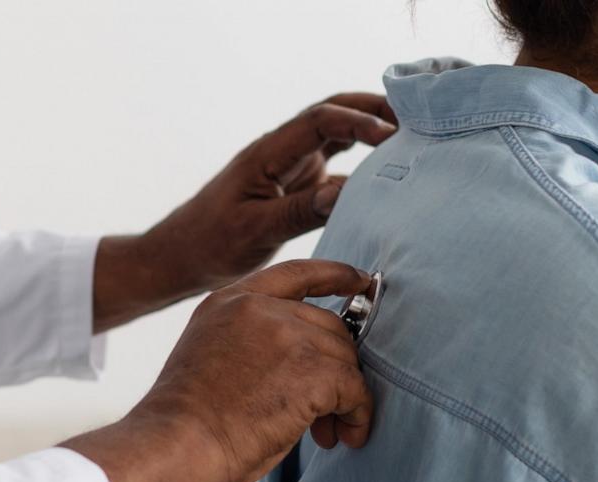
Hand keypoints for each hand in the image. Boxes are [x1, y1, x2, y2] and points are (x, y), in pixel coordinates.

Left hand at [93, 95, 397, 330]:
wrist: (182, 256)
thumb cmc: (210, 243)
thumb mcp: (255, 231)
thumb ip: (300, 210)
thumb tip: (344, 192)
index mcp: (268, 153)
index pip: (320, 120)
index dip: (358, 120)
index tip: (391, 133)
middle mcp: (282, 153)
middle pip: (333, 113)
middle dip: (373, 109)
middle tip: (415, 117)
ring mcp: (291, 168)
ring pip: (338, 137)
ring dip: (372, 132)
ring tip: (413, 139)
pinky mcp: (296, 187)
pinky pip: (336, 168)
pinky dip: (364, 167)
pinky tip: (389, 180)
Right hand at [143, 260, 375, 481]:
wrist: (175, 445)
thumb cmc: (185, 422)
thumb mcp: (211, 356)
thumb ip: (251, 343)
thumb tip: (299, 365)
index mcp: (229, 302)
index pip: (294, 273)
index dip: (333, 275)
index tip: (359, 281)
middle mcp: (259, 309)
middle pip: (328, 325)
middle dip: (337, 367)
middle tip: (329, 412)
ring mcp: (287, 335)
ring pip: (344, 359)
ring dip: (346, 397)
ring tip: (331, 432)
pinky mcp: (311, 370)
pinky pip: (354, 388)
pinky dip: (357, 414)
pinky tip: (344, 436)